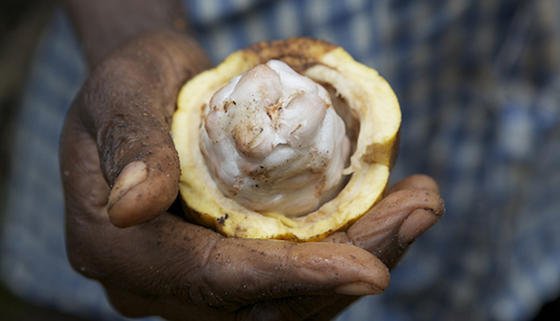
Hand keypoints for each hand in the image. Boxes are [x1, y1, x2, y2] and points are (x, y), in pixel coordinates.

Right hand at [60, 30, 443, 320]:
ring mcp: (197, 279)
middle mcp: (158, 281)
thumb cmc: (131, 83)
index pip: (213, 279)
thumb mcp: (120, 93)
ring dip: (363, 255)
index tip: (370, 268)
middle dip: (350, 263)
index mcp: (118, 249)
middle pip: (267, 300)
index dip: (291, 278)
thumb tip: (132, 208)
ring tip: (418, 206)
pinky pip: (294, 275)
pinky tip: (390, 213)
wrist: (147, 92)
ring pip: (290, 297)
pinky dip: (347, 248)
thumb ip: (130, 147)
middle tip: (418, 211)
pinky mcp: (231, 264)